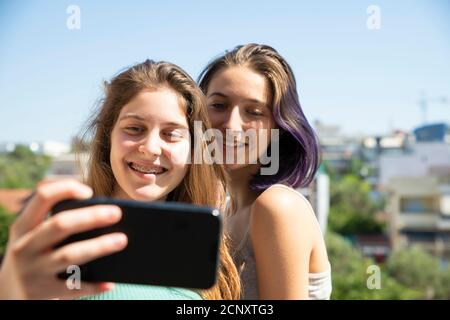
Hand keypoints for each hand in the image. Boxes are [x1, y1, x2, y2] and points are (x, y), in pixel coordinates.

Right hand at [0, 179, 127, 298]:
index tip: (89, 191)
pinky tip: (110, 282)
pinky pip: (73, 288)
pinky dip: (93, 285)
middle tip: (117, 213)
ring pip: (69, 255)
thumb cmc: (33, 255)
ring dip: (99, 246)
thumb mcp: (32, 236)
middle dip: (91, 217)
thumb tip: (104, 213)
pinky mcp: (41, 293)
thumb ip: (56, 223)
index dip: (66, 189)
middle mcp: (24, 247)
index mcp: (23, 226)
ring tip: (122, 240)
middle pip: (60, 224)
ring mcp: (32, 271)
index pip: (43, 197)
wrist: (8, 294)